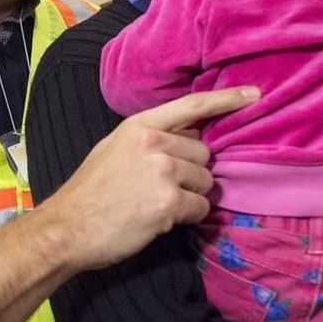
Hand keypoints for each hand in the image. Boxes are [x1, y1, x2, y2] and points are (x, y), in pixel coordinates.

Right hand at [40, 86, 259, 271]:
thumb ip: (149, 138)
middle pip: (203, 153)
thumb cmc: (90, 191)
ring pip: (205, 182)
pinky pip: (200, 208)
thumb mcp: (114, 148)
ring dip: (189, 196)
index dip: (226, 100)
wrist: (68, 227)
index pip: (192, 106)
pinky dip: (187, 217)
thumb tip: (188, 136)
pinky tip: (159, 219)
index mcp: (139, 125)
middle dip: (192, 171)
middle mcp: (153, 143)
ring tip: (155, 204)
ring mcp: (162, 172)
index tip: (254, 95)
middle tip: (161, 187)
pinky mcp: (169, 202)